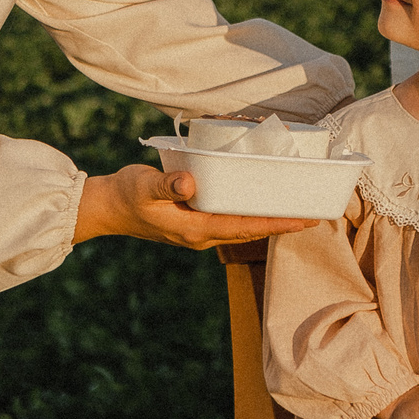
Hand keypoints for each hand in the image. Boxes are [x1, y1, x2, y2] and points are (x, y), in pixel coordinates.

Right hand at [75, 165, 319, 249]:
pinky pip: (230, 223)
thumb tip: (190, 182)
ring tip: (294, 213)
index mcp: (196, 229)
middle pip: (250, 232)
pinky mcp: (193, 225)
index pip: (245, 227)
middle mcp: (201, 236)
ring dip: (267, 222)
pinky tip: (258, 205)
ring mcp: (198, 233)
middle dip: (280, 225)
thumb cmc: (125, 194)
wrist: (105, 208)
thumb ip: (166, 183)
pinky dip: (249, 217)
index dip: (276, 223)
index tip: (304, 221)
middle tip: (313, 216)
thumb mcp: (144, 185)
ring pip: (242, 229)